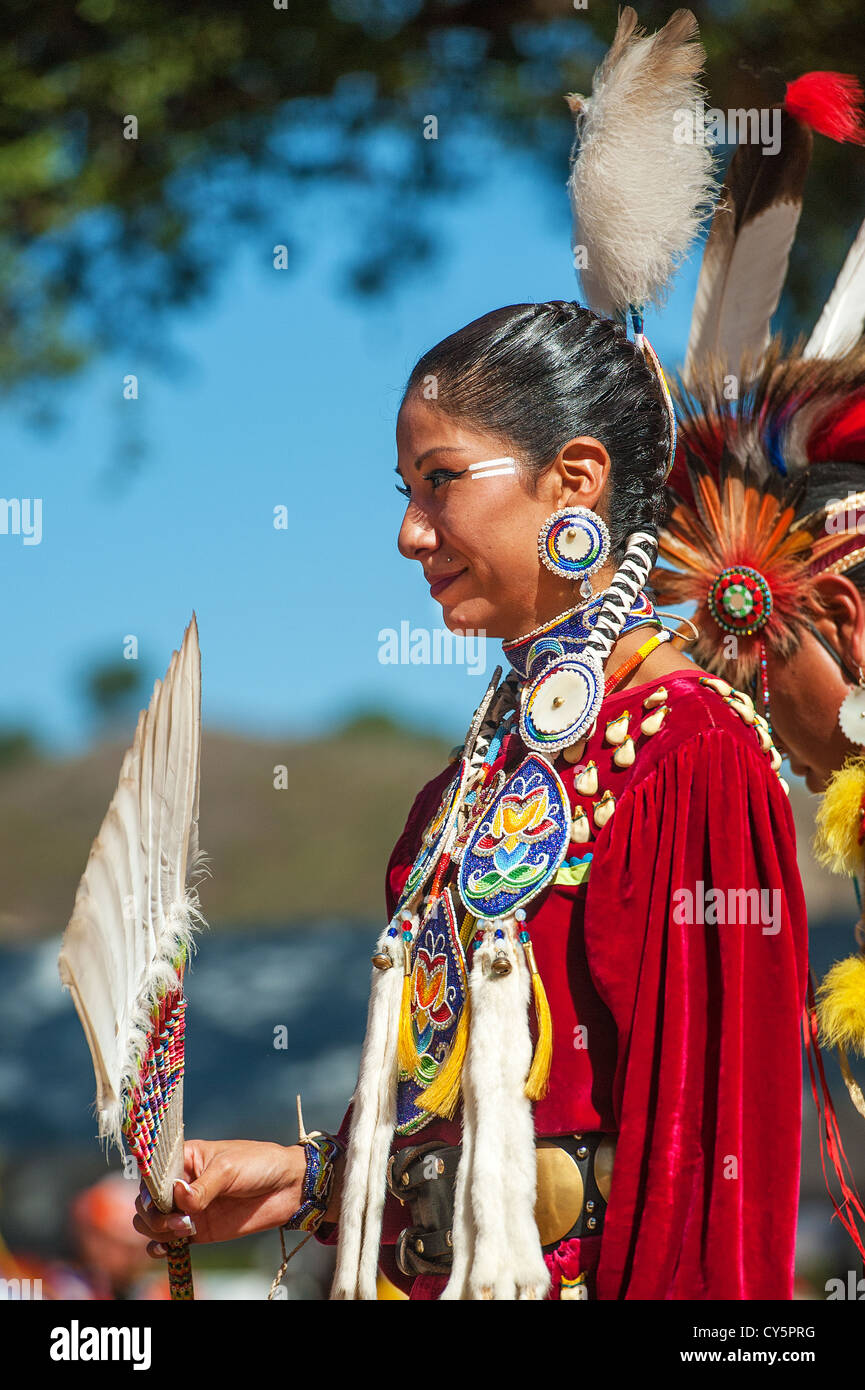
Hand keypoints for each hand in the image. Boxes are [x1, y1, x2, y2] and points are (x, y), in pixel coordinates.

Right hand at [133, 1139, 307, 1257]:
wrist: (287, 1188)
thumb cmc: (259, 1164)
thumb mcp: (229, 1169)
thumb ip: (203, 1187)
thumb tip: (178, 1197)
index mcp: (184, 1158)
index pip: (151, 1173)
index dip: (147, 1187)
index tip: (155, 1198)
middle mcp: (181, 1183)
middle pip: (146, 1202)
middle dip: (153, 1214)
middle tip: (177, 1219)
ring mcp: (188, 1208)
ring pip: (153, 1223)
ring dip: (158, 1231)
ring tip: (185, 1229)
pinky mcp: (198, 1230)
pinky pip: (168, 1242)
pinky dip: (160, 1248)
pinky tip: (168, 1249)